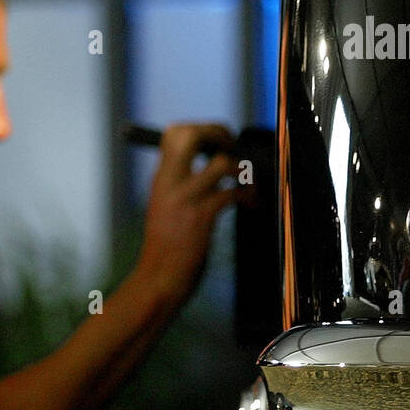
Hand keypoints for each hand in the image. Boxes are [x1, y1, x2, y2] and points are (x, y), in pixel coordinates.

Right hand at [137, 123, 240, 304]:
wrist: (157, 281)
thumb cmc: (166, 248)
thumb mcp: (166, 207)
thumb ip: (180, 186)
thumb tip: (210, 166)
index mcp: (161, 179)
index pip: (174, 133)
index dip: (202, 128)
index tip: (218, 141)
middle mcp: (170, 183)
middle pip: (191, 134)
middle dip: (219, 133)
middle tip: (232, 148)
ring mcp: (185, 199)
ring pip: (220, 162)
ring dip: (242, 170)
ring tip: (247, 184)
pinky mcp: (201, 218)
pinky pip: (233, 193)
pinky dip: (249, 196)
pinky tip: (252, 205)